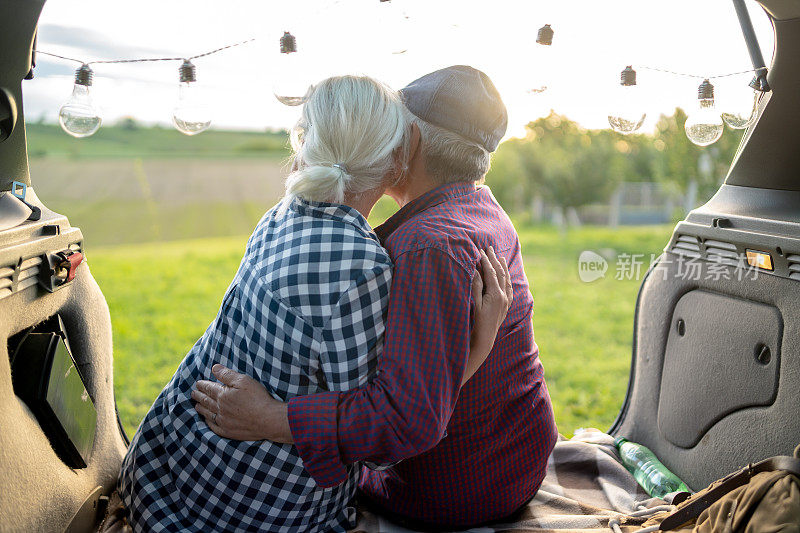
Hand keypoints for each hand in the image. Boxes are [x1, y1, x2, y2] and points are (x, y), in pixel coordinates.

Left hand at [192, 364, 292, 442]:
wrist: (268, 420)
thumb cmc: (258, 398)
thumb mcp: (244, 381)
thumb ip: (227, 375)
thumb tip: (214, 368)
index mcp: (223, 395)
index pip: (209, 388)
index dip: (203, 385)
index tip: (197, 384)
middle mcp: (220, 409)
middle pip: (206, 401)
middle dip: (199, 396)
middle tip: (193, 394)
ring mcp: (223, 422)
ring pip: (208, 414)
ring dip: (201, 409)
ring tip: (196, 406)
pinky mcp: (228, 432)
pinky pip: (213, 427)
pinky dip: (208, 422)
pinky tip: (207, 420)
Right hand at [462, 247, 512, 384]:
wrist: (484, 340)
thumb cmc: (476, 322)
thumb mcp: (474, 303)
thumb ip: (476, 286)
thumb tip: (476, 270)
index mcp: (496, 294)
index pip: (491, 272)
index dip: (485, 261)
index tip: (480, 251)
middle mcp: (504, 296)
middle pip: (500, 273)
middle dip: (494, 260)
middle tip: (489, 248)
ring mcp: (506, 302)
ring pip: (506, 280)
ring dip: (502, 267)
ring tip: (500, 257)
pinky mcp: (506, 307)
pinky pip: (509, 289)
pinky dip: (507, 279)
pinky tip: (506, 277)